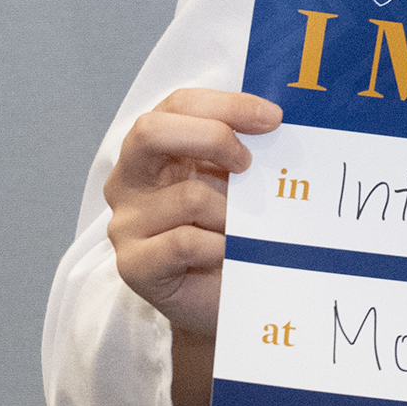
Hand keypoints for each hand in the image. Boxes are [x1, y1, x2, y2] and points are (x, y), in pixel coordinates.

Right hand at [104, 89, 281, 339]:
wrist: (221, 301)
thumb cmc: (230, 235)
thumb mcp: (237, 184)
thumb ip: (243, 153)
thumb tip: (280, 122)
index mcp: (154, 151)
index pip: (177, 106)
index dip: (226, 105)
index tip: (273, 118)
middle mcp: (130, 181)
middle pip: (150, 132)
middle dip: (212, 137)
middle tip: (249, 164)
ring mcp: (126, 224)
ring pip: (189, 196)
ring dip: (233, 214)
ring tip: (246, 233)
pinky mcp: (133, 265)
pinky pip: (185, 242)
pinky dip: (220, 246)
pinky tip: (232, 255)